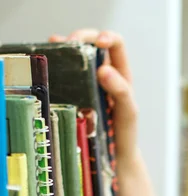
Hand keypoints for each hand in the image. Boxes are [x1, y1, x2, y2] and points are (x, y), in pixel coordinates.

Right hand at [49, 29, 139, 168]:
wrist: (113, 155)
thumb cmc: (124, 132)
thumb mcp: (128, 112)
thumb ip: (121, 91)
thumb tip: (103, 69)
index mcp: (121, 74)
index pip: (115, 44)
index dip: (106, 37)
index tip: (98, 42)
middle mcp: (103, 74)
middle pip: (91, 44)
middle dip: (80, 38)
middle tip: (68, 44)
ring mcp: (86, 83)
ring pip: (74, 55)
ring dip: (64, 48)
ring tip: (55, 49)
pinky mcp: (73, 93)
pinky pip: (63, 73)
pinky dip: (55, 63)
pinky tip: (49, 62)